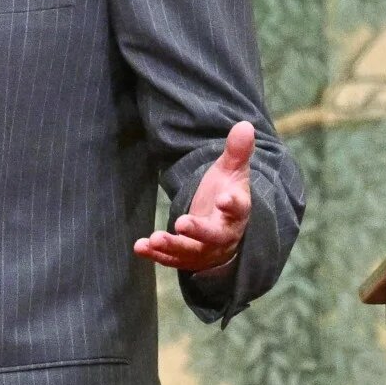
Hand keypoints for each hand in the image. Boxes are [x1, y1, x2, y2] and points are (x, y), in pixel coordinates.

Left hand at [134, 121, 253, 271]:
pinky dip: (156, 255)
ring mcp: (205, 250)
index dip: (232, 204)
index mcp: (237, 211)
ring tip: (154, 239)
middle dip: (199, 231)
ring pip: (191, 252)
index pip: (238, 208)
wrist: (224, 226)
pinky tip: (139, 247)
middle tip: (182, 223)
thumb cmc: (226, 193)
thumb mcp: (232, 171)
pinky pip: (173, 259)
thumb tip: (245, 124)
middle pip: (214, 236)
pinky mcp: (188, 258)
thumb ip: (236, 151)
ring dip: (172, 247)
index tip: (224, 199)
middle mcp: (224, 234)